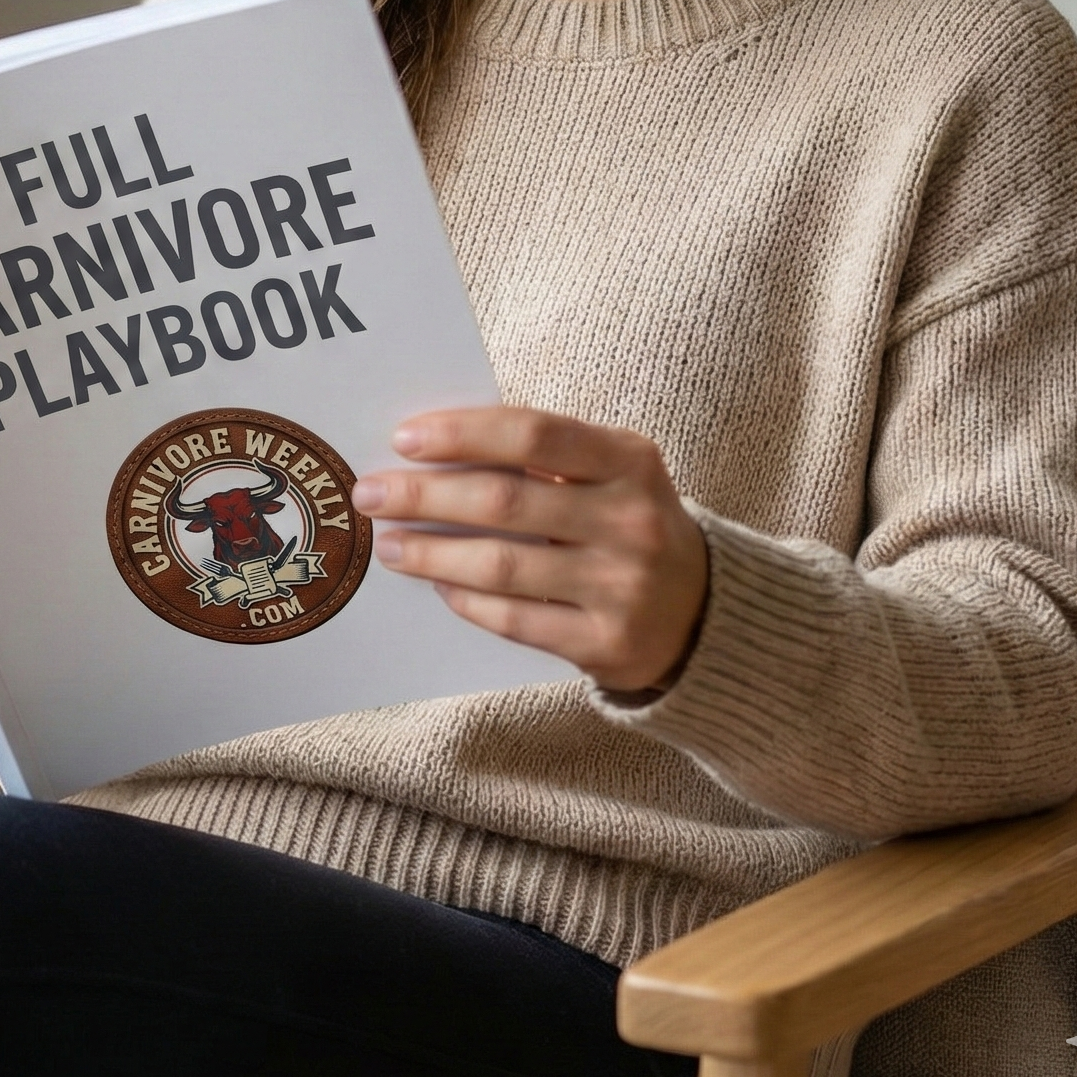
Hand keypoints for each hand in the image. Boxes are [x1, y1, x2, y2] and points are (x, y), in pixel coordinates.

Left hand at [352, 406, 708, 693]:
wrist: (707, 613)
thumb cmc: (629, 523)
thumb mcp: (612, 473)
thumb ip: (543, 456)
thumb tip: (435, 449)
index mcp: (630, 460)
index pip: (532, 432)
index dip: (462, 432)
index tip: (403, 438)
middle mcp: (631, 520)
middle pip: (504, 500)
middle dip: (424, 495)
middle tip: (370, 492)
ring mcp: (623, 586)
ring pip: (501, 565)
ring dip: (431, 552)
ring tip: (388, 543)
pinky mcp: (608, 644)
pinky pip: (517, 619)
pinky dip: (468, 600)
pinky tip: (438, 584)